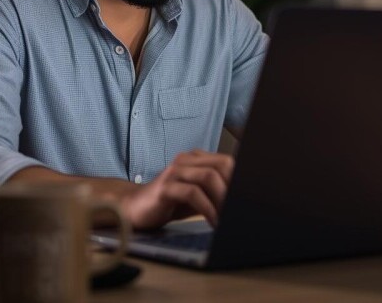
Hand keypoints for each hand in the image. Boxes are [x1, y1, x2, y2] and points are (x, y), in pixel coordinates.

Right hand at [120, 150, 234, 229]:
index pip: (227, 161)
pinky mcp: (165, 187)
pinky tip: (212, 222)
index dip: (240, 179)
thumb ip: (215, 193)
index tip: (247, 200)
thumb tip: (241, 200)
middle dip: (233, 188)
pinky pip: (192, 193)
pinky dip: (207, 209)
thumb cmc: (169, 203)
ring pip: (209, 177)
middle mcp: (186, 160)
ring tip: (226, 219)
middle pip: (222, 165)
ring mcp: (175, 172)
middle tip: (238, 210)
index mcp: (196, 159)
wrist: (135, 209)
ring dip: (222, 200)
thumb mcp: (197, 196)